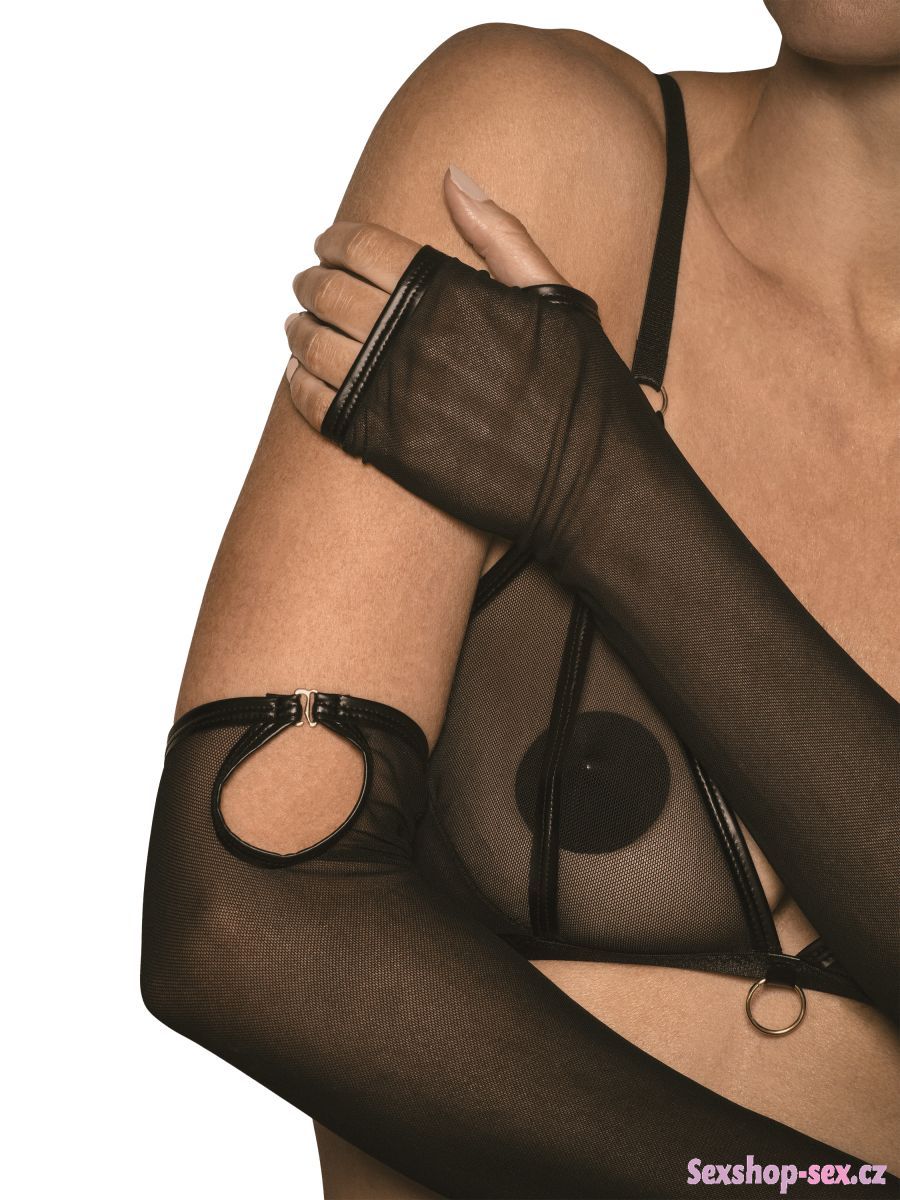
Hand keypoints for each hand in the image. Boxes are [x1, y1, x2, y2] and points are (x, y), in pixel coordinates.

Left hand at [284, 166, 569, 430]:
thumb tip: (453, 178)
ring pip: (313, 346)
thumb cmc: (578, 387)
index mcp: (445, 291)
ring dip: (298, 330)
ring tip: (299, 326)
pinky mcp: (382, 441)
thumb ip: (500, 235)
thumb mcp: (553, 297)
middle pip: (329, 292)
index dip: (336, 240)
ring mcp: (390, 390)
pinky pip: (315, 404)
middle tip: (309, 284)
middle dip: (312, 282)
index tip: (328, 243)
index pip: (362, 246)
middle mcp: (409, 336)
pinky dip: (298, 383)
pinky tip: (301, 374)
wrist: (584, 480)